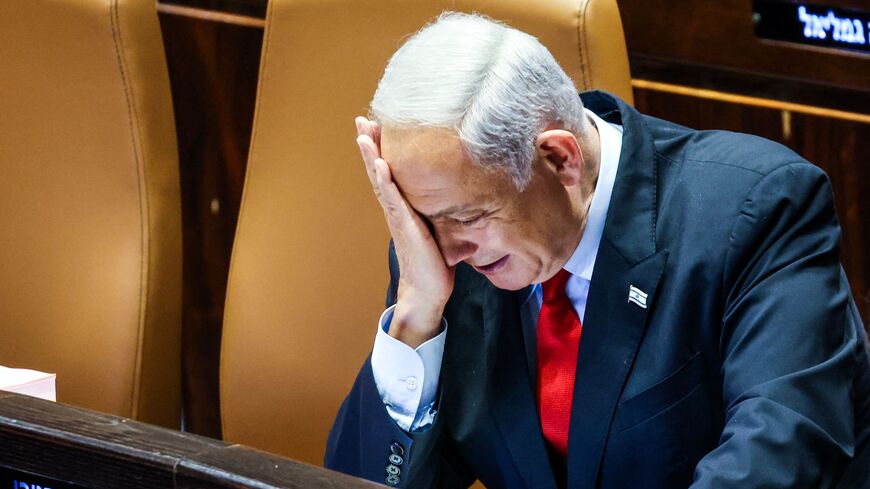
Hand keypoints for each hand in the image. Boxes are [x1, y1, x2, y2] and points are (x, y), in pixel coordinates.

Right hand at [355, 116, 454, 347]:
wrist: (427, 292)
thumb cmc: (434, 264)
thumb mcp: (439, 230)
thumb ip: (439, 212)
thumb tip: (456, 197)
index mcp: (403, 208)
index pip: (389, 173)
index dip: (381, 150)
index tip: (376, 127)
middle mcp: (396, 209)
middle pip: (378, 171)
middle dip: (370, 145)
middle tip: (361, 120)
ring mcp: (398, 217)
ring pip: (381, 181)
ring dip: (372, 157)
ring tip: (363, 134)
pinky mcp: (405, 226)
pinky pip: (394, 199)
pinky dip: (386, 181)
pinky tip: (381, 165)